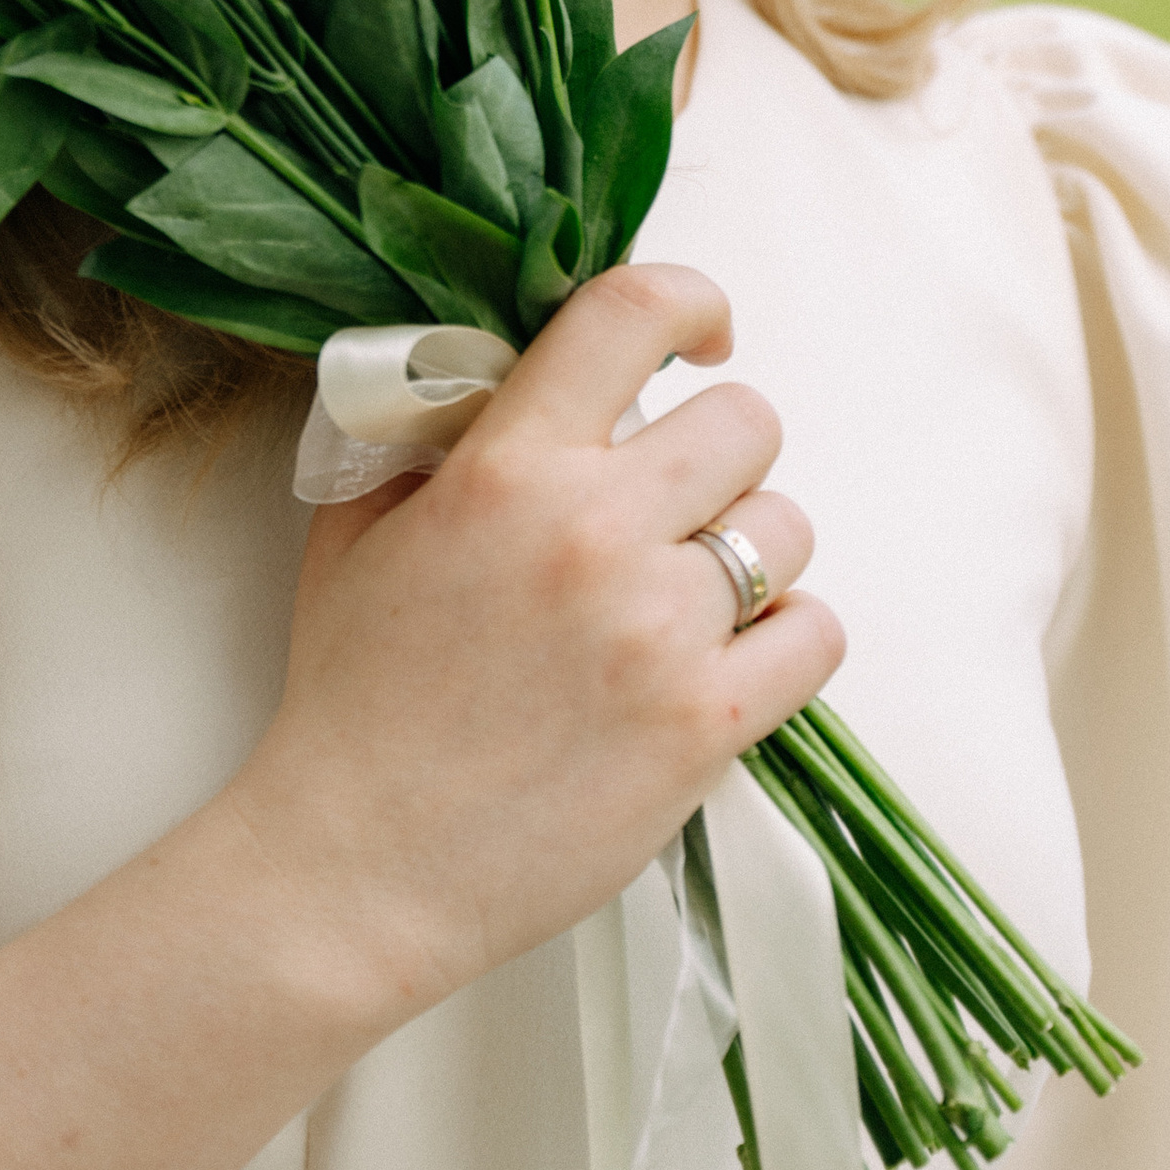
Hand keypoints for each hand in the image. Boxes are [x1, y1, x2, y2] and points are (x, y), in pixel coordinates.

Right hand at [224, 261, 843, 1019]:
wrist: (353, 867)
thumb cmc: (352, 703)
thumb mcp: (360, 531)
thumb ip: (438, 440)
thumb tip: (508, 377)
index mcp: (506, 468)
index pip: (631, 312)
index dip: (690, 302)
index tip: (703, 335)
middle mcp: (594, 530)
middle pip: (746, 422)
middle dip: (718, 458)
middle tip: (676, 509)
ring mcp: (659, 630)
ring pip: (786, 528)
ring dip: (748, 555)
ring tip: (684, 605)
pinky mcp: (705, 724)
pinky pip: (816, 633)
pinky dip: (787, 640)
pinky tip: (730, 659)